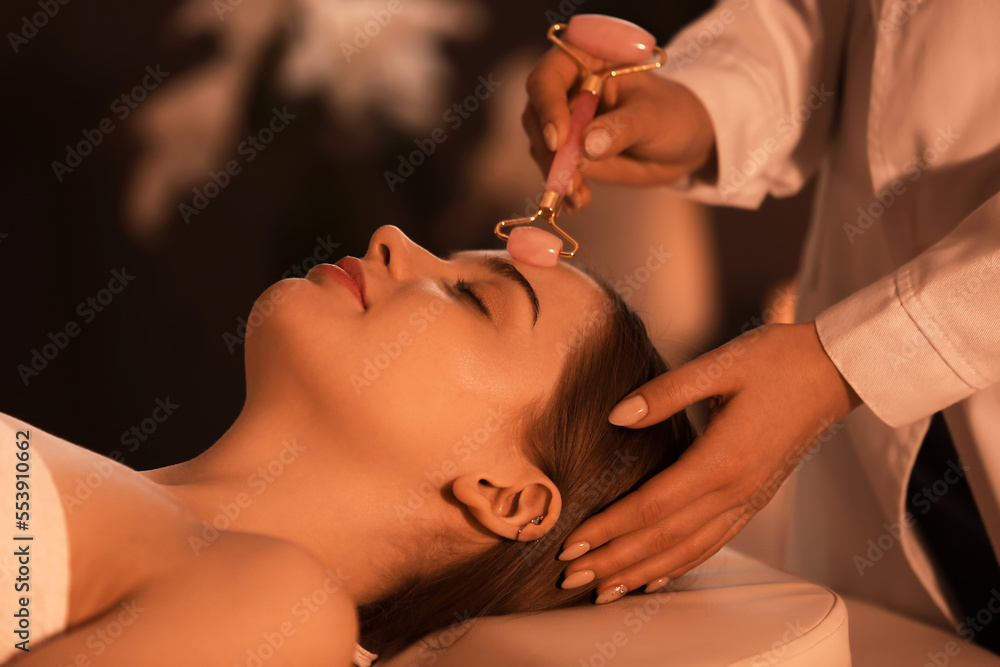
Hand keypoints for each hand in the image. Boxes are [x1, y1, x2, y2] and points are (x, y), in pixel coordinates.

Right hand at [522, 46, 716, 208]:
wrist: (683, 144)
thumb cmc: (672, 114)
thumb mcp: (653, 116)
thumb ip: (621, 127)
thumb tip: (587, 146)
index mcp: (583, 59)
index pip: (547, 79)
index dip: (547, 108)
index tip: (558, 141)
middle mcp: (566, 88)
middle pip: (536, 116)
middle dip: (549, 151)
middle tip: (568, 179)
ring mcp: (565, 122)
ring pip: (542, 147)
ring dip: (556, 174)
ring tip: (579, 195)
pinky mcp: (569, 152)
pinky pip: (555, 170)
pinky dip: (564, 189)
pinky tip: (579, 202)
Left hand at [558, 322, 861, 602]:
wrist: (836, 371)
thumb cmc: (778, 360)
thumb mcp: (720, 365)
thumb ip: (665, 393)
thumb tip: (615, 415)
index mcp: (723, 460)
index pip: (652, 507)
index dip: (608, 528)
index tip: (570, 543)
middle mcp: (736, 491)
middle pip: (663, 539)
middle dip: (613, 561)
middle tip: (570, 578)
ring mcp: (748, 500)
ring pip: (687, 550)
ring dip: (641, 572)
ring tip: (604, 590)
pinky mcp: (754, 499)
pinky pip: (713, 543)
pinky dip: (680, 564)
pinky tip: (657, 575)